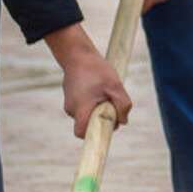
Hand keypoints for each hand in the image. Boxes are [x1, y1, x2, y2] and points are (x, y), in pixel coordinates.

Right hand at [46, 24, 132, 138]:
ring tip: (103, 92)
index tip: (104, 134)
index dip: (94, 137)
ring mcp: (69, 104)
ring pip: (87, 116)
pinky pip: (85, 108)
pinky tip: (97, 89)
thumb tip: (123, 122)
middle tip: (111, 104)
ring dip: (98, 110)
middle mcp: (72, 109)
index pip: (82, 133)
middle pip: (88, 125)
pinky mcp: (71, 99)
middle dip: (102, 120)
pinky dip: (93, 103)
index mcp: (81, 108)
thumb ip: (122, 105)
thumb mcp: (116, 86)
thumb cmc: (97, 70)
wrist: (78, 55)